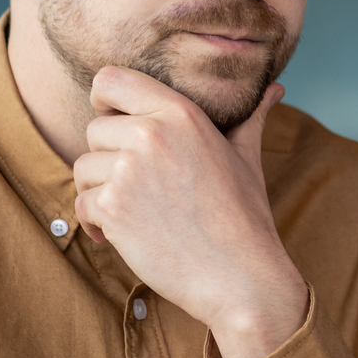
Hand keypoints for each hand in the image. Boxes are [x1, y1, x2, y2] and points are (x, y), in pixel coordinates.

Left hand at [72, 67, 309, 357]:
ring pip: (84, 169)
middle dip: (108, 160)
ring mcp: (128, 170)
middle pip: (94, 130)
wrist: (241, 277)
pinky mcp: (113, 207)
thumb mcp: (247, 159)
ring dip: (101, 194)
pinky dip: (96, 225)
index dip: (105, 101)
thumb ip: (250, 118)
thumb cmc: (245, 219)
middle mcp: (150, 134)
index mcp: (181, 113)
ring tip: (136, 215)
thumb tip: (275, 89)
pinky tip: (125, 237)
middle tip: (138, 189)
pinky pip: (82, 204)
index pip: (110, 79)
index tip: (116, 124)